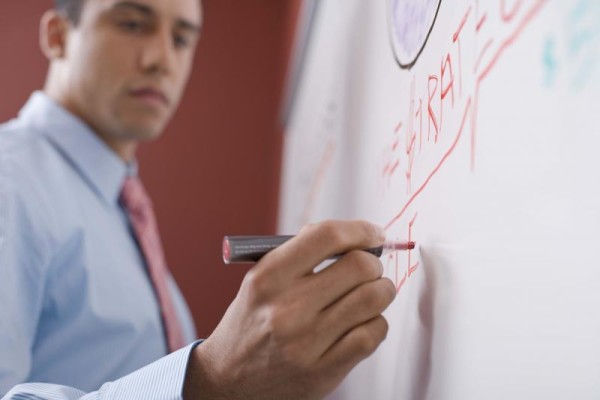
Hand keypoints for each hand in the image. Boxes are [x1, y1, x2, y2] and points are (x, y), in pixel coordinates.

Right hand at [184, 220, 396, 399]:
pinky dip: (376, 323)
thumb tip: (351, 236)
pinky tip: (362, 322)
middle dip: (374, 264)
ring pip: (373, 298)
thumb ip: (300, 253)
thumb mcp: (261, 280)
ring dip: (381, 291)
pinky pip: (373, 333)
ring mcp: (306, 341)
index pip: (327, 236)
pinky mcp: (324, 370)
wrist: (229, 379)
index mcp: (268, 277)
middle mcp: (286, 308)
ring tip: (370, 295)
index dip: (360, 230)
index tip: (374, 234)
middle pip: (359, 266)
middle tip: (369, 270)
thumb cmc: (252, 322)